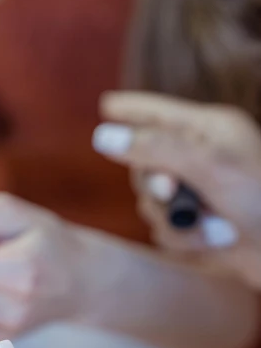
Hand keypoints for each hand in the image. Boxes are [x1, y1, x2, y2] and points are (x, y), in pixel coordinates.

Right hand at [93, 91, 260, 287]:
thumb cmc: (260, 205)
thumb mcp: (208, 168)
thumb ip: (155, 150)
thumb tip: (103, 136)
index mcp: (211, 130)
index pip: (159, 113)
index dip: (131, 109)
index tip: (106, 105)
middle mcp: (203, 157)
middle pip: (145, 163)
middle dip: (155, 186)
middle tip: (170, 193)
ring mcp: (200, 191)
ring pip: (151, 203)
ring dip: (175, 221)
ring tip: (212, 229)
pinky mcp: (199, 223)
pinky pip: (165, 229)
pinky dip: (185, 239)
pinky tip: (214, 242)